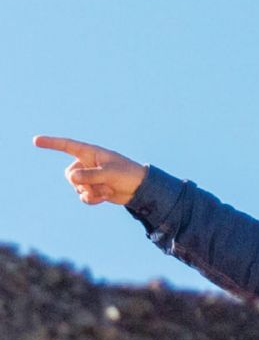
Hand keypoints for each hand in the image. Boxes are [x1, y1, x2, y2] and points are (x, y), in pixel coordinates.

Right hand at [34, 136, 148, 205]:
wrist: (140, 188)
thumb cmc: (127, 174)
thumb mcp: (109, 173)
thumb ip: (89, 175)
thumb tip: (71, 178)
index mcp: (91, 153)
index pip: (67, 146)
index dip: (51, 143)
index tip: (35, 140)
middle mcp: (87, 164)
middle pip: (70, 175)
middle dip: (84, 182)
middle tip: (103, 183)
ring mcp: (89, 177)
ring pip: (76, 187)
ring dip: (92, 191)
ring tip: (109, 189)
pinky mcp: (93, 189)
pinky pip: (83, 196)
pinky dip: (93, 199)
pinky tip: (106, 197)